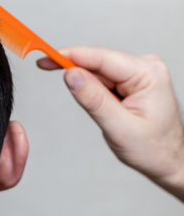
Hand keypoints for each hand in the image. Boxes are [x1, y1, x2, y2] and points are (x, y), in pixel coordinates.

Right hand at [37, 47, 183, 201]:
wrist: (170, 160)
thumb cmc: (153, 149)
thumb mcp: (119, 128)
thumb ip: (93, 99)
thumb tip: (71, 75)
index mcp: (148, 74)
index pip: (101, 58)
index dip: (69, 55)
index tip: (46, 56)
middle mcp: (146, 67)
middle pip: (97, 61)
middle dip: (73, 70)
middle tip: (45, 67)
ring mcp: (140, 72)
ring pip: (98, 71)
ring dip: (87, 86)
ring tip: (102, 114)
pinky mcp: (133, 79)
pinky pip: (104, 77)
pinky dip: (93, 89)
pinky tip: (103, 106)